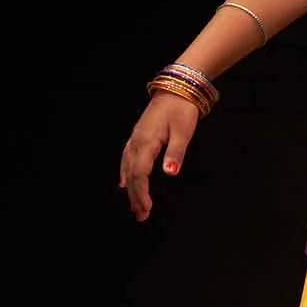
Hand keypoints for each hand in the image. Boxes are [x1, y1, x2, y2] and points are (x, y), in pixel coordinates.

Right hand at [118, 92, 202, 220]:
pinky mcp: (138, 137)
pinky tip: (123, 184)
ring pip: (127, 169)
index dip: (141, 192)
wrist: (176, 90)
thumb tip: (169, 174)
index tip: (145, 208)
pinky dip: (125, 174)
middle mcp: (136, 143)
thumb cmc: (182, 110)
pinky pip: (126, 160)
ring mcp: (135, 139)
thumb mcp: (183, 132)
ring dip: (130, 189)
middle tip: (140, 216)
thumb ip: (175, 154)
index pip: (140, 174)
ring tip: (134, 207)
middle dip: (135, 196)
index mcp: (146, 143)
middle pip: (131, 175)